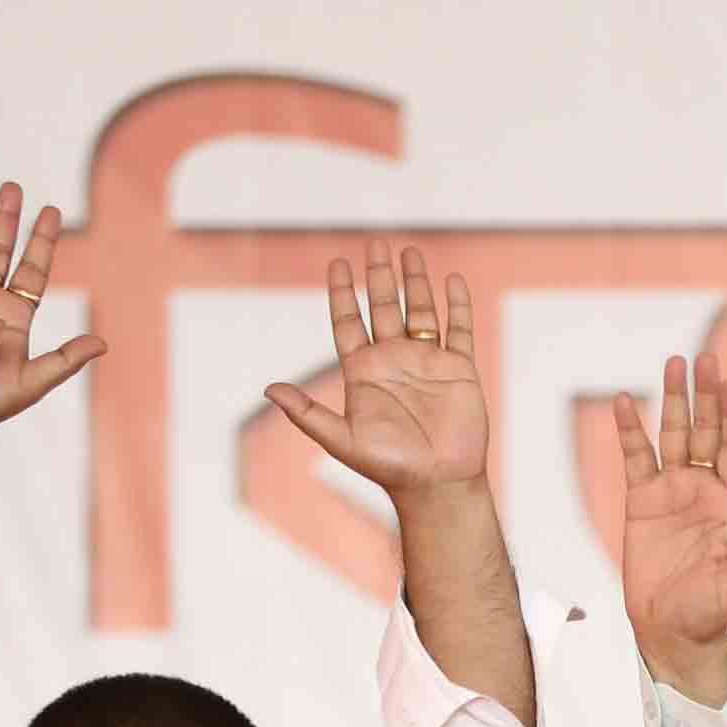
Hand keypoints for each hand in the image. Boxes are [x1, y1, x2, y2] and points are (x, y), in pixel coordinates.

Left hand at [264, 245, 487, 495]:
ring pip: (421, 311)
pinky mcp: (459, 369)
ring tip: (411, 251)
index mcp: (364, 371)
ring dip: (416, 282)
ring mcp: (427, 362)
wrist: (438, 483)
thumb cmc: (390, 467)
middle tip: (376, 243)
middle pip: (383, 307)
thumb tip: (268, 389)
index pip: (348, 322)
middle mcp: (394, 361)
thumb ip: (307, 412)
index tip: (337, 263)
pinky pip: (459, 329)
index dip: (341, 293)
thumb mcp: (342, 439)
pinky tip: (452, 281)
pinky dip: (457, 305)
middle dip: (379, 275)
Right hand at [612, 352, 726, 707]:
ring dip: (674, 401)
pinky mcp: (642, 501)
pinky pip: (636, 458)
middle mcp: (706, 490)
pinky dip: (630, 431)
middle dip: (707, 396)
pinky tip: (624, 402)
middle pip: (708, 432)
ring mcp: (673, 491)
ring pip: (674, 436)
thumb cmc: (711, 611)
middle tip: (704, 357)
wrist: (670, 630)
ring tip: (673, 363)